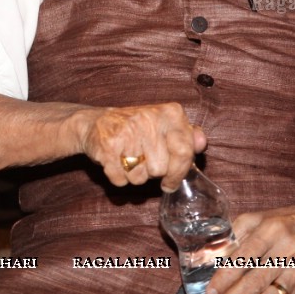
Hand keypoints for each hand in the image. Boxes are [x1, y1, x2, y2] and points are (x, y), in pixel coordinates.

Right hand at [77, 102, 205, 190]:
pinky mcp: (107, 146)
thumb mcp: (164, 125)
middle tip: (142, 160)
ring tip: (127, 158)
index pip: (184, 152)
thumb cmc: (136, 128)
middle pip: (161, 169)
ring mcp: (126, 131)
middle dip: (152, 172)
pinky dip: (118, 178)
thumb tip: (201, 142)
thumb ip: (186, 135)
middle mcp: (148, 119)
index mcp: (169, 113)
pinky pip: (120, 180)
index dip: (179, 172)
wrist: (94, 121)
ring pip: (140, 177)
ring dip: (134, 175)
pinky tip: (114, 162)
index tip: (171, 181)